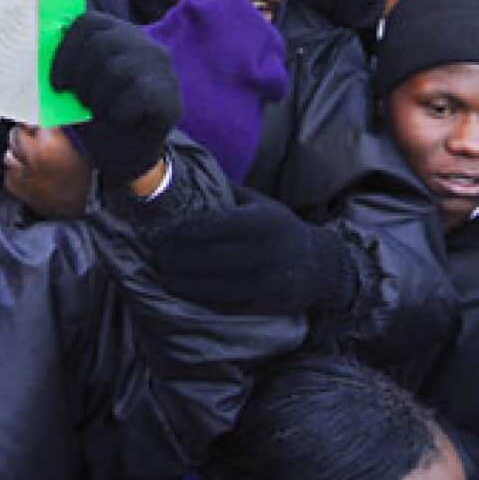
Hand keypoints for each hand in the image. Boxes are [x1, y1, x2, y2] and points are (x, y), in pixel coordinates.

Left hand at [50, 12, 180, 184]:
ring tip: (102, 112)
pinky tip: (121, 120)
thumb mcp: (76, 87)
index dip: (64, 53)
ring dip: (98, 100)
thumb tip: (39, 53)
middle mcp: (143, 43)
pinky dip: (119, 113)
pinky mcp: (170, 94)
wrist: (126, 155)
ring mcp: (161, 67)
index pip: (86, 23)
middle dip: (80, 80)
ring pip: (116, 70)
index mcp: (117, 34)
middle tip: (82, 102)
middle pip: (98, 46)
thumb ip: (66, 66)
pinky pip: (136, 95)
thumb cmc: (98, 116)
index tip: (57, 83)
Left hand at [154, 188, 357, 313]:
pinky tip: (185, 292)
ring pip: (217, 285)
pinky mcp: (268, 305)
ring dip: (185, 283)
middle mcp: (267, 251)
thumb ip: (226, 191)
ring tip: (165, 276)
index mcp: (263, 222)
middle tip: (159, 256)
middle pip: (212, 257)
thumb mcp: (260, 203)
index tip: (164, 232)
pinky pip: (228, 305)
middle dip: (179, 258)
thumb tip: (185, 174)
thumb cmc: (279, 228)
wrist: (321, 264)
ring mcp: (268, 281)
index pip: (216, 225)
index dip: (185, 231)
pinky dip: (203, 300)